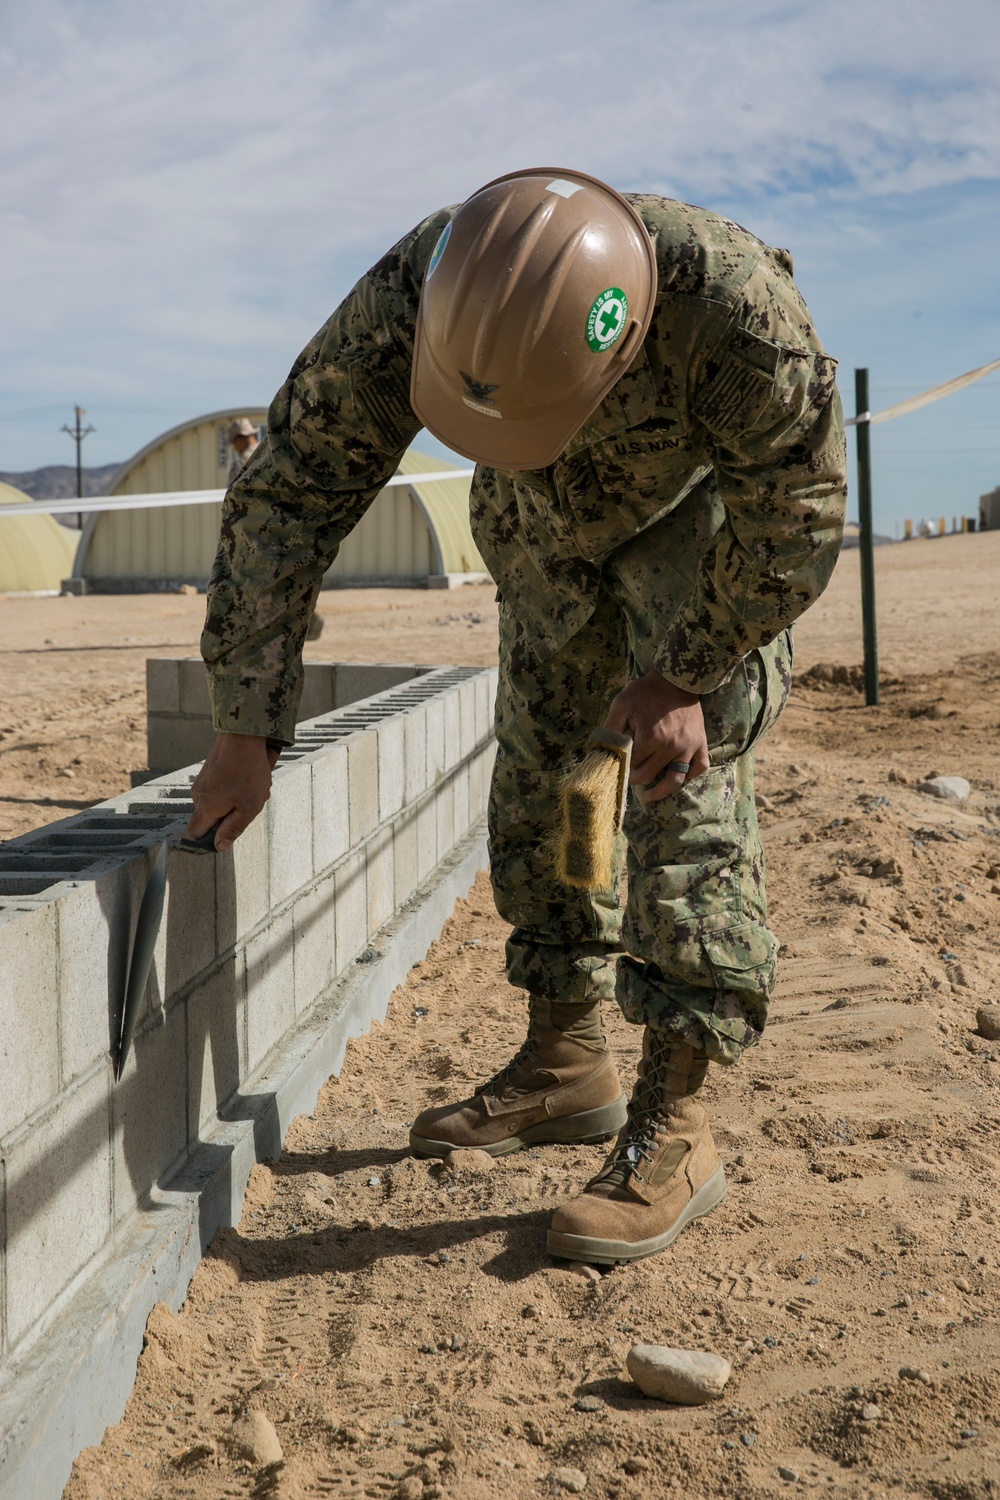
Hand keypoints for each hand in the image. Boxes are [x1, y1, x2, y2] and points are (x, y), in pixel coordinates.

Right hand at [187, 733, 280, 851]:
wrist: (243, 736)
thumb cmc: (248, 772)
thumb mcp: (248, 807)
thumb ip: (233, 829)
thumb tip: (219, 846)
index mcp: (205, 807)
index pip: (195, 833)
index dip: (210, 837)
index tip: (228, 830)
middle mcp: (197, 795)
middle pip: (207, 818)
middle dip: (226, 816)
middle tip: (244, 803)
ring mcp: (201, 781)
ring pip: (214, 802)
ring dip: (230, 801)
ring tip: (247, 788)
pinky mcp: (207, 771)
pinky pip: (217, 789)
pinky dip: (230, 787)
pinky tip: (244, 777)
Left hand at [605, 669, 709, 802]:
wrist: (677, 679)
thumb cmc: (646, 691)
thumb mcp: (622, 703)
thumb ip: (610, 727)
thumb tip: (599, 748)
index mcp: (651, 739)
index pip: (632, 765)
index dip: (623, 768)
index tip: (617, 769)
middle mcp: (671, 747)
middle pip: (649, 776)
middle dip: (636, 781)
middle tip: (628, 781)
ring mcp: (688, 747)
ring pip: (675, 780)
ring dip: (660, 792)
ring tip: (648, 797)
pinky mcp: (700, 743)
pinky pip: (699, 767)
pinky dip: (689, 775)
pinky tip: (678, 778)